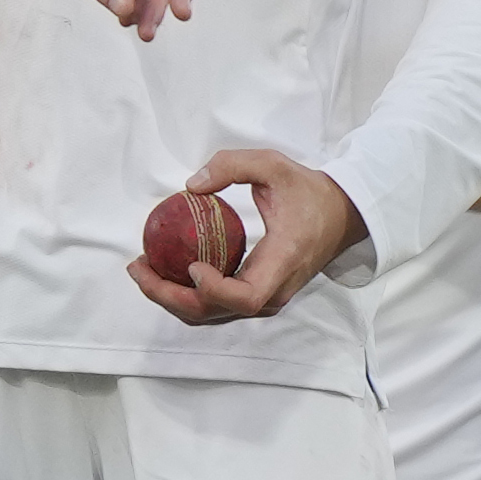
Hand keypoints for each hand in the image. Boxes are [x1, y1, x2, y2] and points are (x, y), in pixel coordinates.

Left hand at [129, 148, 367, 322]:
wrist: (341, 216)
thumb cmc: (308, 192)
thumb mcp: (274, 165)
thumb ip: (233, 166)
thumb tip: (192, 186)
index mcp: (282, 261)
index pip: (246, 297)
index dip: (213, 290)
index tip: (190, 265)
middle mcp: (274, 290)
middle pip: (218, 312)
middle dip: (170, 296)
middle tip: (138, 267)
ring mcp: (266, 297)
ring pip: (213, 314)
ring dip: (172, 298)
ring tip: (142, 269)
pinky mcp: (258, 294)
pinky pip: (218, 305)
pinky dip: (186, 294)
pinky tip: (164, 271)